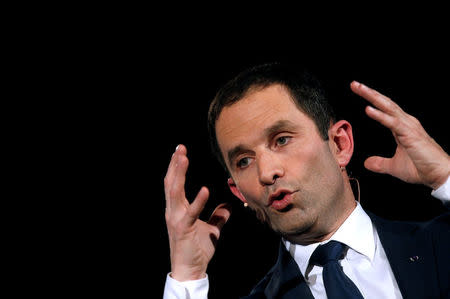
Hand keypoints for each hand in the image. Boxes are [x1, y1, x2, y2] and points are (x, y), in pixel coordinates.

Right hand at [164, 145, 231, 280]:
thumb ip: (218, 215)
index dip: (176, 167)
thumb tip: (228, 204)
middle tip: (180, 148)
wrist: (190, 270)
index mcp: (177, 209)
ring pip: (175, 192)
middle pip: (171, 183)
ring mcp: (176, 220)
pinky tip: (205, 190)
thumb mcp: (211, 229)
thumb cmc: (197, 249)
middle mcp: (173, 211)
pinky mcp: (183, 229)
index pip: (174, 183)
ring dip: (179, 174)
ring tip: (183, 158)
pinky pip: (190, 213)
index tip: (180, 152)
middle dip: (175, 164)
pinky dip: (198, 201)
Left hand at [351, 81, 449, 189]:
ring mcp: (408, 127)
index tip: (358, 91)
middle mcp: (406, 122)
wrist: (439, 175)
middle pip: (385, 103)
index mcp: (402, 127)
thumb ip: (380, 163)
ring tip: (359, 88)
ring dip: (372, 97)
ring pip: (388, 107)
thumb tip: (367, 163)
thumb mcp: (394, 166)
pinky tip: (368, 110)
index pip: (384, 109)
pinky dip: (380, 116)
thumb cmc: (422, 168)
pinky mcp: (410, 134)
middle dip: (369, 93)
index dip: (371, 100)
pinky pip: (392, 123)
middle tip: (354, 84)